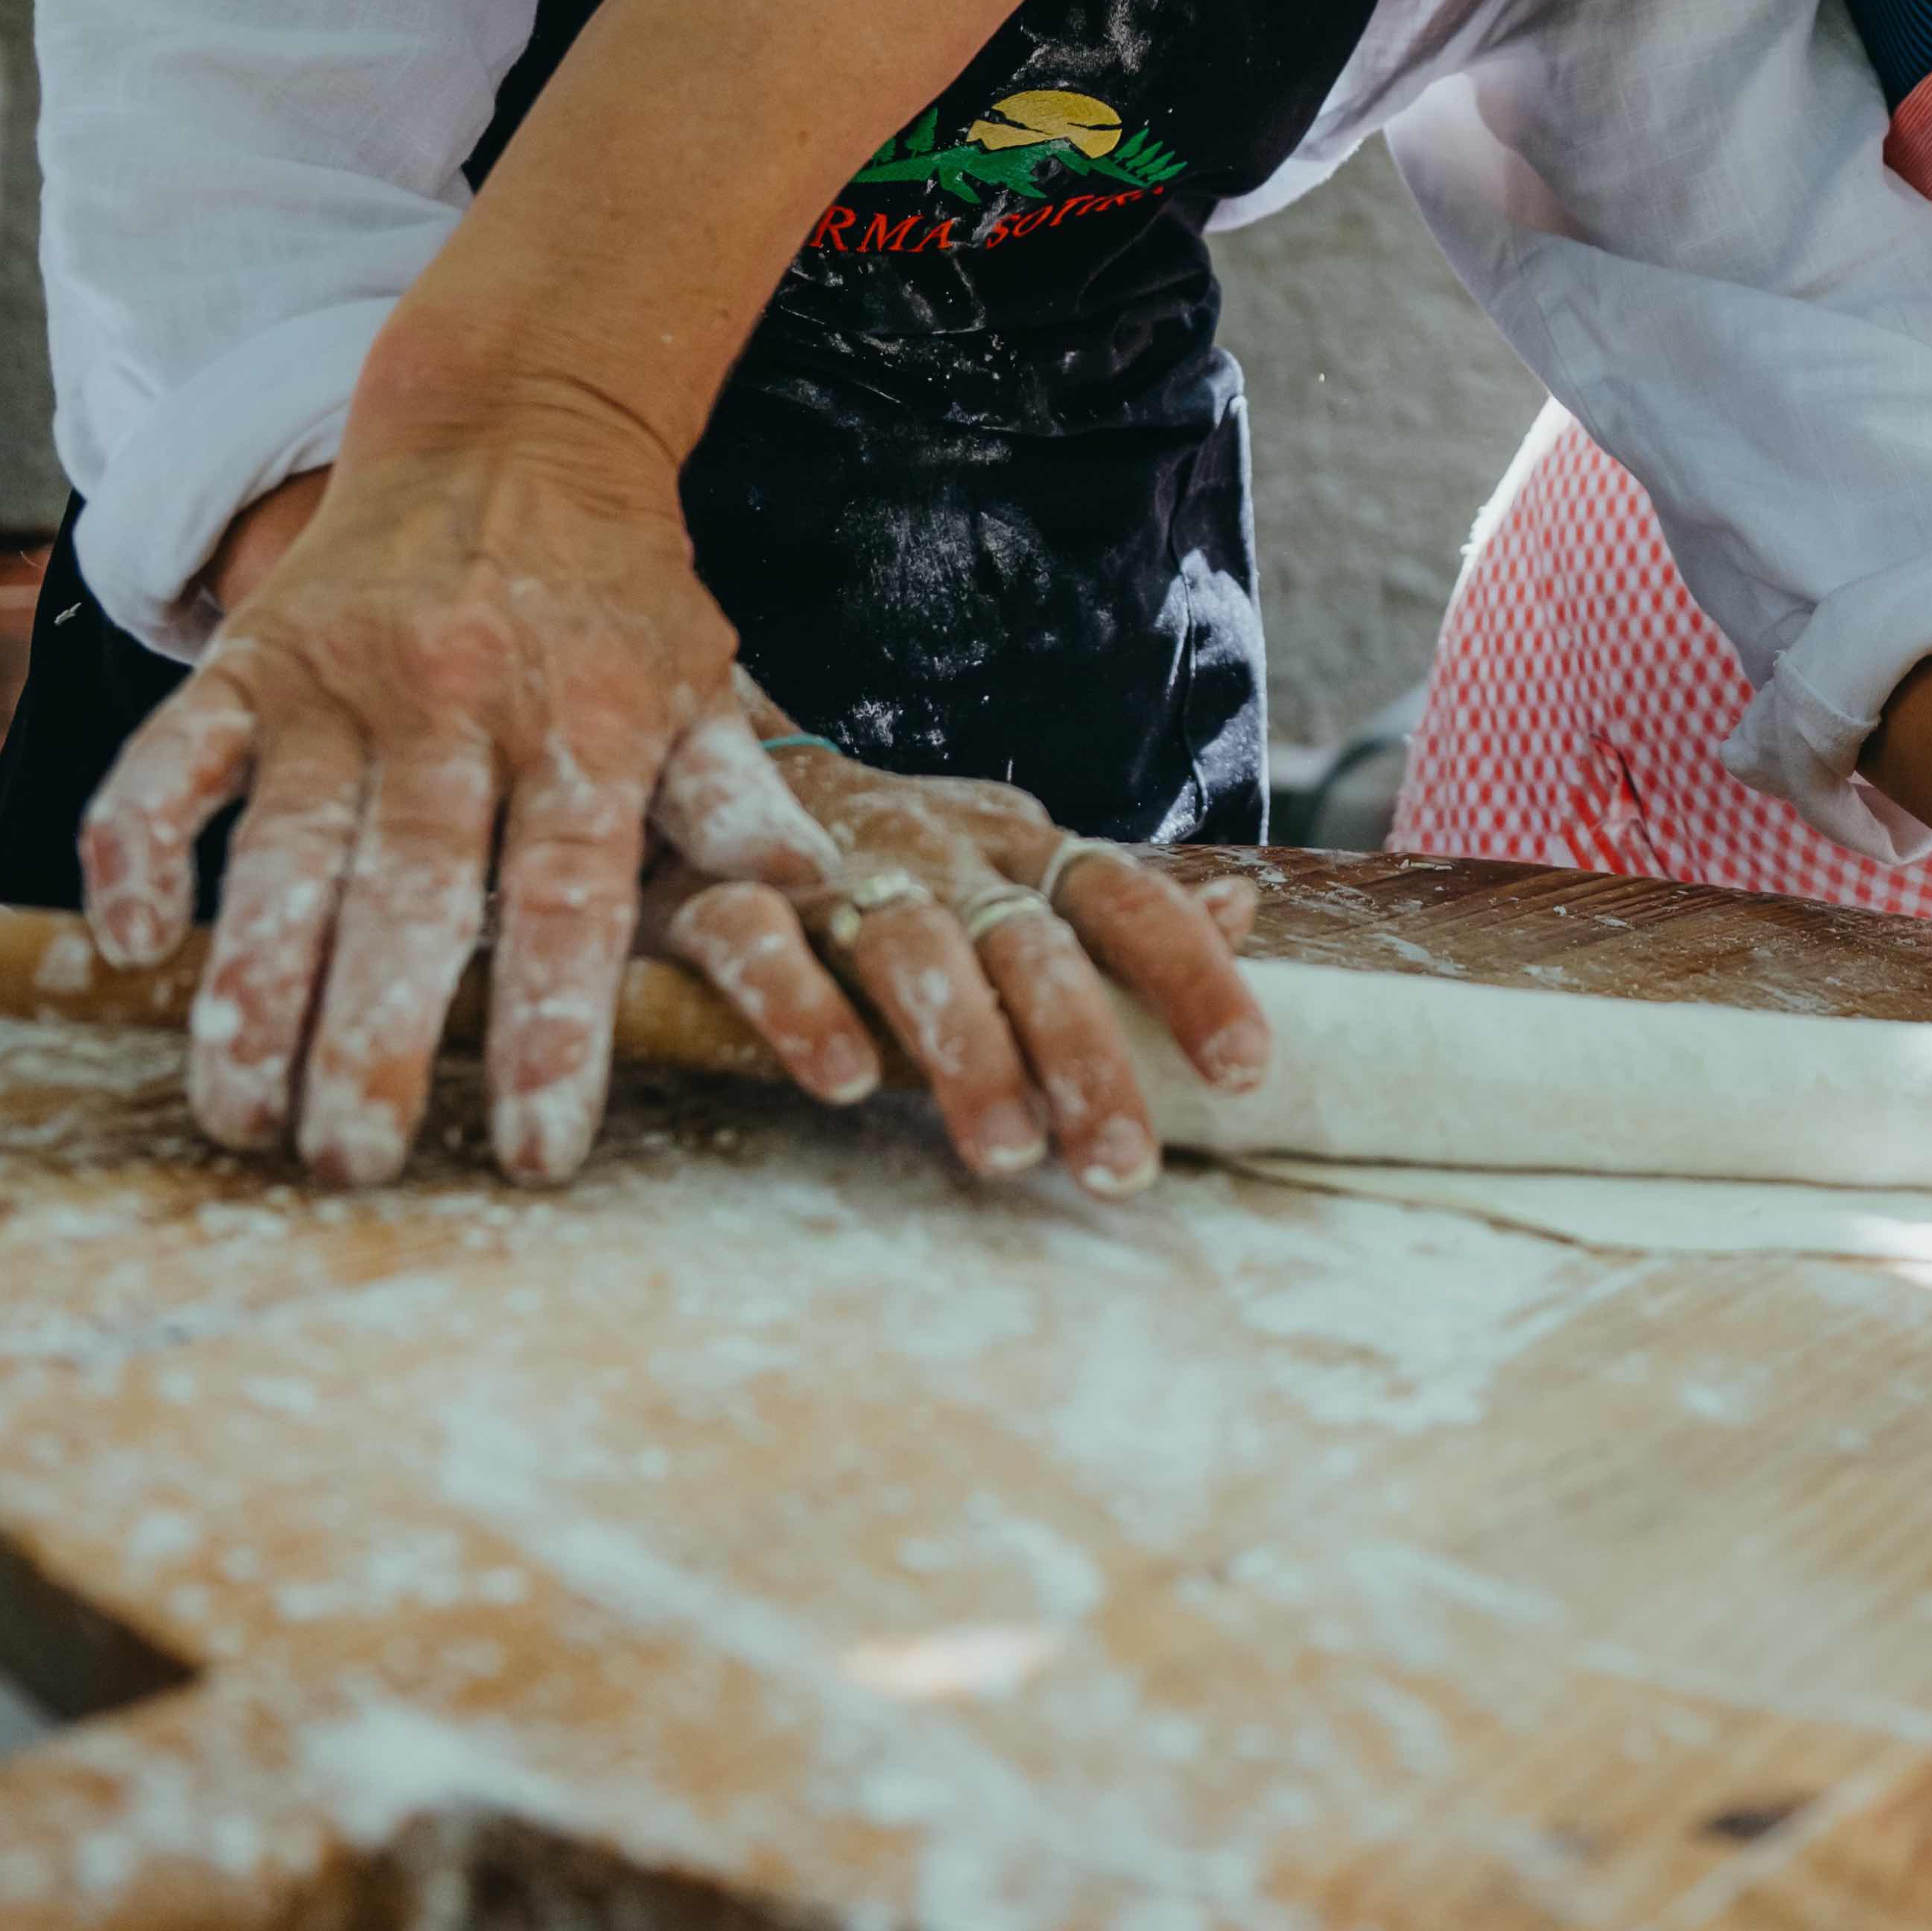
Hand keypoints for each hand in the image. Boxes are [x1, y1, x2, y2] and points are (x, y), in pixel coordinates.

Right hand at [85, 388, 775, 1193]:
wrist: (510, 424)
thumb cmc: (614, 592)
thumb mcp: (698, 677)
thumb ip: (734, 791)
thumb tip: (806, 884)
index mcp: (582, 722)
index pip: (567, 898)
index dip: (550, 1028)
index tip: (533, 1150)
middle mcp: (458, 702)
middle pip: (415, 890)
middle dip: (376, 1038)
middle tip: (351, 1165)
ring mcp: (343, 680)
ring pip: (287, 848)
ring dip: (252, 988)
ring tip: (238, 1115)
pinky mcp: (253, 657)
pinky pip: (174, 756)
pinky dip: (138, 844)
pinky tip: (130, 946)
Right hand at [646, 736, 1266, 1199]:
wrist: (684, 763)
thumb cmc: (876, 852)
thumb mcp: (1000, 867)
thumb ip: (1112, 903)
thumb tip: (1246, 909)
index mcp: (1011, 847)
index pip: (1124, 900)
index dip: (1191, 976)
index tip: (1247, 1071)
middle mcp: (935, 851)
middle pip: (1030, 946)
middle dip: (1085, 1055)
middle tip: (1123, 1167)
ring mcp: (827, 866)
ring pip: (912, 947)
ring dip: (963, 1050)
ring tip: (1005, 1153)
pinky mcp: (715, 894)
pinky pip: (759, 944)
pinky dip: (800, 1006)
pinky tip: (839, 1082)